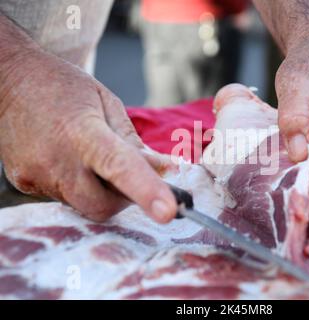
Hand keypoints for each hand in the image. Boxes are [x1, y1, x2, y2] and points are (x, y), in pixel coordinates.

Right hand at [0, 50, 176, 221]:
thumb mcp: (107, 103)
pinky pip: (64, 199)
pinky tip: (70, 161)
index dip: (146, 191)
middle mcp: (56, 160)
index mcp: (82, 132)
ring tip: (91, 159)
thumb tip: (163, 169)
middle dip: (123, 199)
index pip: (119, 167)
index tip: (169, 212)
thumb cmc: (64, 87)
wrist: (9, 81)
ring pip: (83, 205)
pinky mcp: (24, 183)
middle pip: (102, 206)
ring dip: (100, 192)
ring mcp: (36, 175)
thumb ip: (133, 141)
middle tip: (125, 174)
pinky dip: (78, 187)